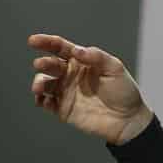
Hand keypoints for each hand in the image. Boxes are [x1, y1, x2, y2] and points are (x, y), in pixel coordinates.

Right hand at [27, 34, 154, 145]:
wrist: (129, 120)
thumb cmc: (125, 92)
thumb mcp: (115, 69)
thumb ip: (96, 56)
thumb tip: (77, 50)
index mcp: (81, 62)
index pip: (60, 48)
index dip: (47, 42)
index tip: (34, 41)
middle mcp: (70, 75)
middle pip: (50, 65)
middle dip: (43, 63)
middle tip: (40, 64)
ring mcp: (66, 91)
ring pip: (45, 83)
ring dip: (39, 83)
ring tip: (40, 87)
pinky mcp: (63, 109)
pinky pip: (46, 103)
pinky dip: (41, 100)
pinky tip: (43, 99)